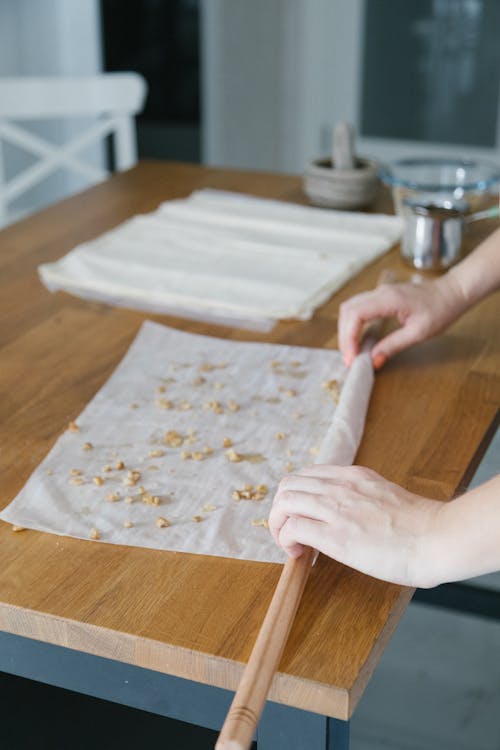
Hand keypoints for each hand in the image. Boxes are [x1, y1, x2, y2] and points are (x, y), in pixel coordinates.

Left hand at [269, 465, 444, 587]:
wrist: (437, 538)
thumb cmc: (419, 527)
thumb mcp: (384, 496)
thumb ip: (361, 498)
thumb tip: (346, 514)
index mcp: (353, 476)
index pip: (307, 475)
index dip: (297, 496)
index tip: (302, 516)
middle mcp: (340, 486)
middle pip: (288, 485)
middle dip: (280, 509)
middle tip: (288, 532)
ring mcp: (336, 509)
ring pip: (284, 502)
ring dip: (277, 524)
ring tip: (289, 544)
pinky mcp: (335, 536)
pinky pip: (293, 528)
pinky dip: (286, 540)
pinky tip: (298, 554)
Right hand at [338, 276, 466, 368]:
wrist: (452, 293)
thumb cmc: (440, 310)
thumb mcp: (419, 333)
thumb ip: (393, 345)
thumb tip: (373, 360)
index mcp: (389, 299)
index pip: (356, 315)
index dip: (349, 337)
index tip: (352, 357)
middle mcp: (380, 292)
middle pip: (347, 311)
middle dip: (344, 336)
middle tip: (350, 358)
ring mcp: (379, 292)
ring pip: (350, 308)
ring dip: (346, 329)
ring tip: (352, 350)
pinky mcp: (381, 297)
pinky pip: (358, 308)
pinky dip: (353, 324)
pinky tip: (358, 339)